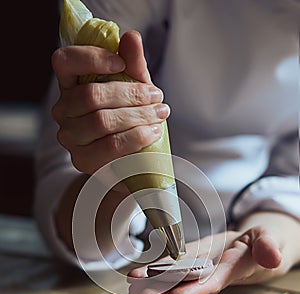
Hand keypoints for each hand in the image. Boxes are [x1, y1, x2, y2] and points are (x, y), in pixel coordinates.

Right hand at [51, 31, 169, 173]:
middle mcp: (63, 111)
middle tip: (157, 97)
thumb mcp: (134, 88)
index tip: (121, 63)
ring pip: (102, 121)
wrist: (129, 159)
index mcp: (70, 85)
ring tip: (159, 115)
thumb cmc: (129, 118)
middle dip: (131, 94)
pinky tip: (153, 132)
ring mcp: (70, 138)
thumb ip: (132, 63)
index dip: (92, 58)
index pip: (64, 61)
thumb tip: (132, 37)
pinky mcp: (82, 161)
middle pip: (91, 95)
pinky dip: (136, 137)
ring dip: (138, 116)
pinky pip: (110, 146)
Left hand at [128, 213, 299, 293]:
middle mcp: (212, 272)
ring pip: (175, 275)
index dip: (194, 291)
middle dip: (163, 291)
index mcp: (232, 270)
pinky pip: (173, 263)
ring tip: (133, 285)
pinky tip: (139, 273)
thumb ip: (269, 247)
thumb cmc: (264, 243)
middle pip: (186, 284)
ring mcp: (200, 265)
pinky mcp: (193, 256)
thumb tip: (273, 258)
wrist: (255, 245)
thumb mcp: (271, 240)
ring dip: (153, 282)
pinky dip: (156, 268)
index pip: (212, 283)